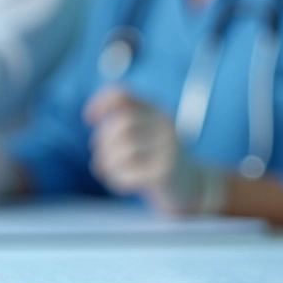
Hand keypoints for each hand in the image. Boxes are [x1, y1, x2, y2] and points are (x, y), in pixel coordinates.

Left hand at [83, 86, 225, 214]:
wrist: (193, 187)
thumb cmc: (158, 159)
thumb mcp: (147, 134)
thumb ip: (125, 123)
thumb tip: (92, 116)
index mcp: (157, 111)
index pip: (123, 95)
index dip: (100, 103)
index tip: (88, 119)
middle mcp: (164, 125)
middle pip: (120, 123)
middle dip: (102, 141)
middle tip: (101, 158)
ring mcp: (167, 148)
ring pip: (121, 149)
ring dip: (106, 163)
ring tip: (107, 171)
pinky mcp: (164, 173)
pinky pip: (127, 173)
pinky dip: (115, 179)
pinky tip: (120, 183)